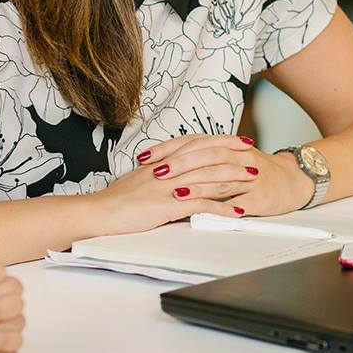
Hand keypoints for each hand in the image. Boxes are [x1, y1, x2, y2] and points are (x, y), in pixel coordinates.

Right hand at [86, 145, 249, 235]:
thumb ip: (158, 174)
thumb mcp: (139, 179)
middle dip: (233, 155)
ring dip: (234, 178)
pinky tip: (236, 211)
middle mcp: (168, 170)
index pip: (197, 144)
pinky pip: (201, 205)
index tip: (238, 140)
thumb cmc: (116, 200)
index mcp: (162, 161)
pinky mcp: (168, 207)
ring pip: (209, 178)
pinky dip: (222, 208)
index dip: (220, 141)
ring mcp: (169, 187)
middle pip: (208, 157)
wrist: (98, 213)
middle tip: (253, 155)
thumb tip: (171, 173)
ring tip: (253, 179)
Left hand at [137, 134, 313, 217]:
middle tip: (157, 172)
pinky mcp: (259, 197)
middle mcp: (239, 157)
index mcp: (228, 146)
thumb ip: (204, 159)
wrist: (293, 181)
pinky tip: (206, 212)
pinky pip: (237, 201)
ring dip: (197, 185)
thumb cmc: (258, 172)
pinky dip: (221, 206)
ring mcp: (250, 177)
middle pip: (207, 156)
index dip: (169, 149)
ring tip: (176, 192)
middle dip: (180, 164)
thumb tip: (169, 162)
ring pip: (221, 178)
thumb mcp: (231, 159)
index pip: (193, 143)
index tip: (147, 157)